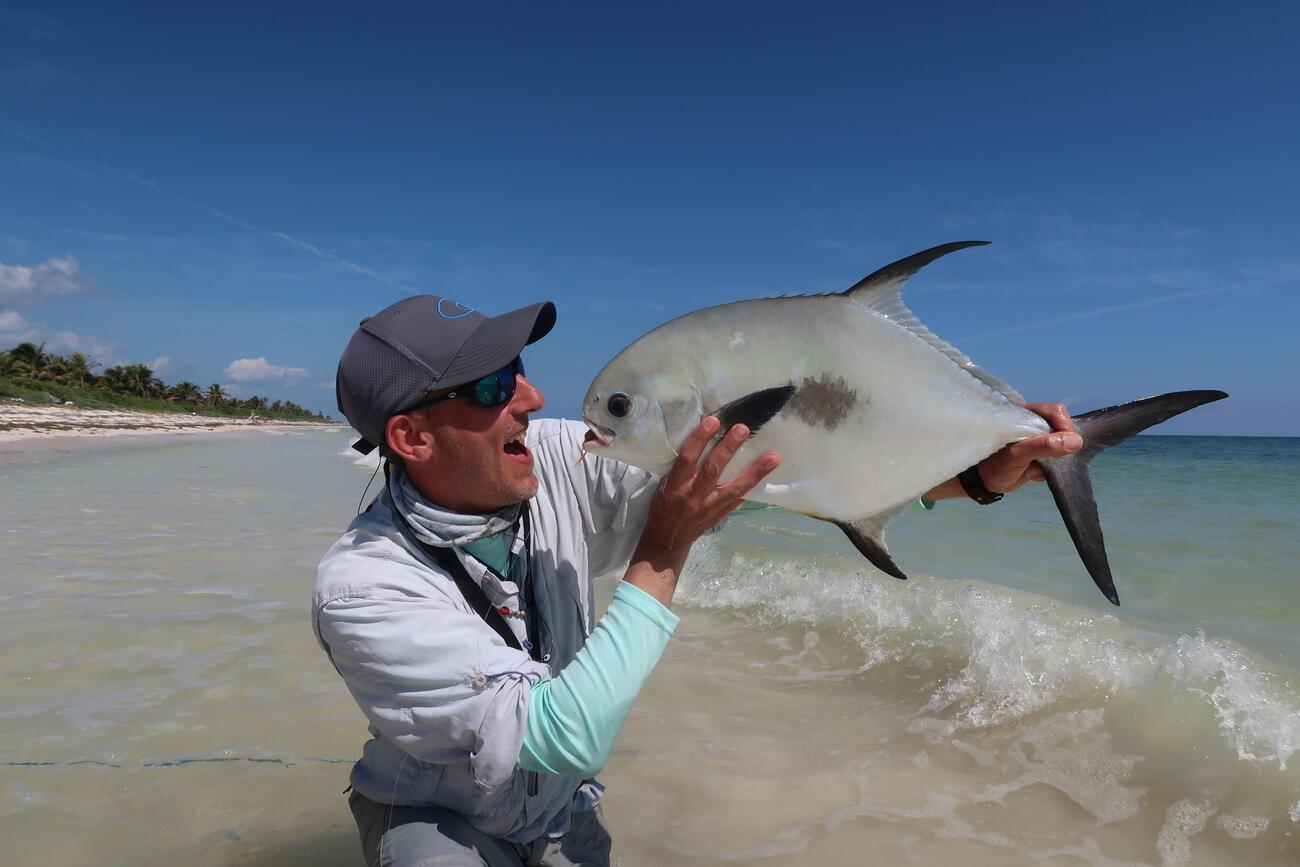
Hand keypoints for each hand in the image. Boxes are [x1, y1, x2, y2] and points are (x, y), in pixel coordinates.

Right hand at [626, 416, 780, 605]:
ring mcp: (709, 507)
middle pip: (712, 470)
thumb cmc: (663, 506)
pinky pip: (740, 499)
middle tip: (743, 429)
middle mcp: (693, 496)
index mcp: (675, 486)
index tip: (713, 421)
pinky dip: (754, 485)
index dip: (699, 439)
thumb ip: (681, 468)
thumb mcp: (664, 485)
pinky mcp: (721, 515)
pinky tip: (769, 474)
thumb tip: (703, 440)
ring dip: (755, 471)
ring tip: (773, 457)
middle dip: (728, 448)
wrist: (667, 539)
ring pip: (734, 488)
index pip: (687, 459)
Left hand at [976, 402, 1082, 493]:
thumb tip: (1075, 441)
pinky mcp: (1042, 453)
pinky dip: (1051, 468)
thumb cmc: (995, 465)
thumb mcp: (1018, 455)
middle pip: (1063, 428)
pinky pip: (1058, 458)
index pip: (1056, 412)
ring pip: (1063, 445)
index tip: (1068, 445)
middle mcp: (1034, 424)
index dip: (1065, 427)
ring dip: (1055, 459)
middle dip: (1059, 447)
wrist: (985, 483)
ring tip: (1037, 468)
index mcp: (1026, 415)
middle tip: (1048, 461)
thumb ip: (1044, 446)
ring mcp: (1040, 439)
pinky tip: (1035, 472)